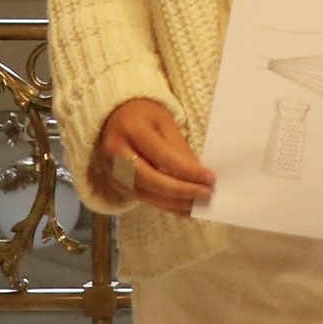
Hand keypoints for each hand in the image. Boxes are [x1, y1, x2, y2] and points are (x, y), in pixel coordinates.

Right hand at [90, 96, 214, 216]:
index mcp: (131, 129)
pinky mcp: (115, 183)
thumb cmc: (145, 116)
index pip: (162, 156)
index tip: (210, 178)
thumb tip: (198, 176)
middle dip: (181, 190)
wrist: (115, 116)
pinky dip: (165, 205)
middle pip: (150, 179)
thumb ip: (179, 149)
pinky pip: (142, 198)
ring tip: (198, 204)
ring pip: (145, 194)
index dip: (187, 170)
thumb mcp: (166, 122)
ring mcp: (112, 170)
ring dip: (174, 202)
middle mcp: (116, 152)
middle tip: (206, 194)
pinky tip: (183, 207)